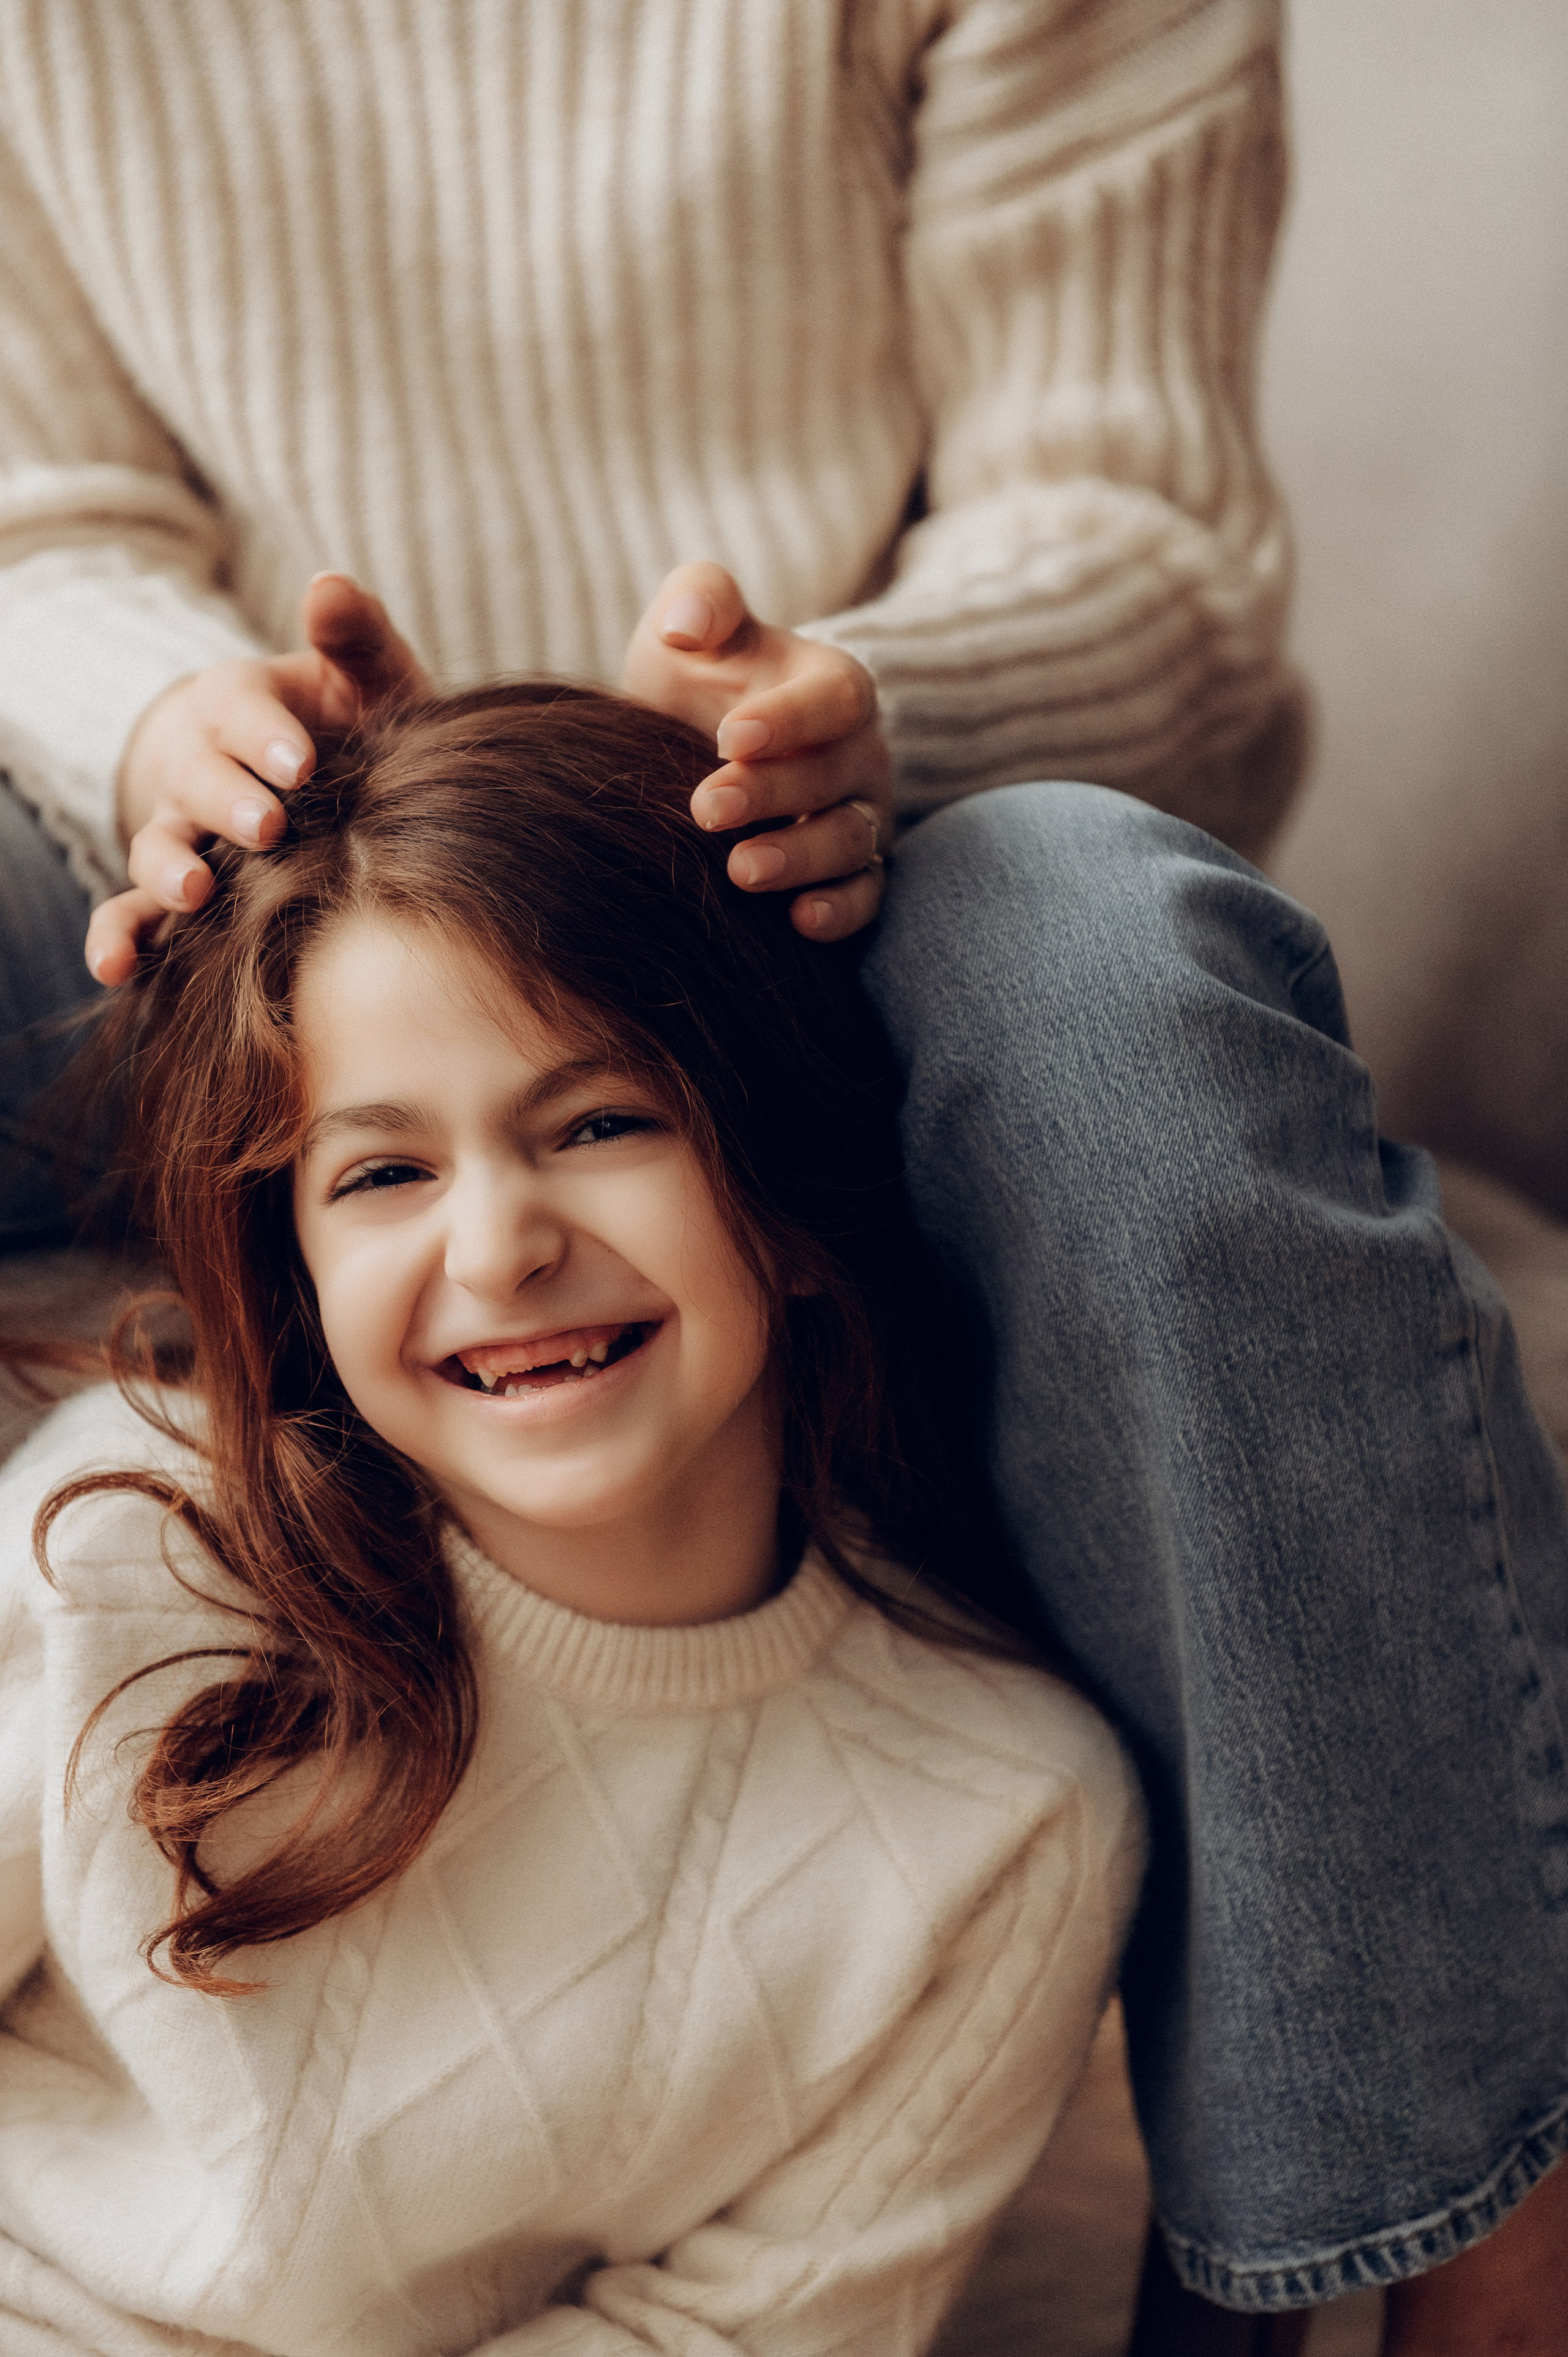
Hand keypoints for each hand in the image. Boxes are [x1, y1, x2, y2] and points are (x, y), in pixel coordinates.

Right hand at [86, 575, 428, 983]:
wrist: (323, 780)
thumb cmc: (349, 722)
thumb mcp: (364, 674)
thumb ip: (353, 634)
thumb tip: (328, 587)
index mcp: (240, 705)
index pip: (241, 708)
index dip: (266, 733)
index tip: (301, 761)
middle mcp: (198, 768)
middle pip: (196, 781)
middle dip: (227, 803)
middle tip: (269, 828)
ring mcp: (181, 832)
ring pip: (155, 848)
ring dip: (168, 871)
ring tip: (195, 894)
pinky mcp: (175, 893)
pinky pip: (135, 914)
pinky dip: (119, 940)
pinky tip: (118, 971)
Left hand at [623, 562, 891, 941]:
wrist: (716, 743)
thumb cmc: (708, 679)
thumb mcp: (698, 625)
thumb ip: (699, 598)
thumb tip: (686, 625)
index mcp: (834, 689)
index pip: (833, 700)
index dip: (788, 719)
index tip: (729, 736)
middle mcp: (859, 755)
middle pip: (832, 775)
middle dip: (772, 793)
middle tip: (706, 807)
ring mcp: (862, 817)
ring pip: (851, 841)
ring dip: (800, 858)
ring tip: (741, 871)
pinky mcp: (854, 873)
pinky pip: (864, 897)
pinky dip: (840, 912)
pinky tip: (799, 922)